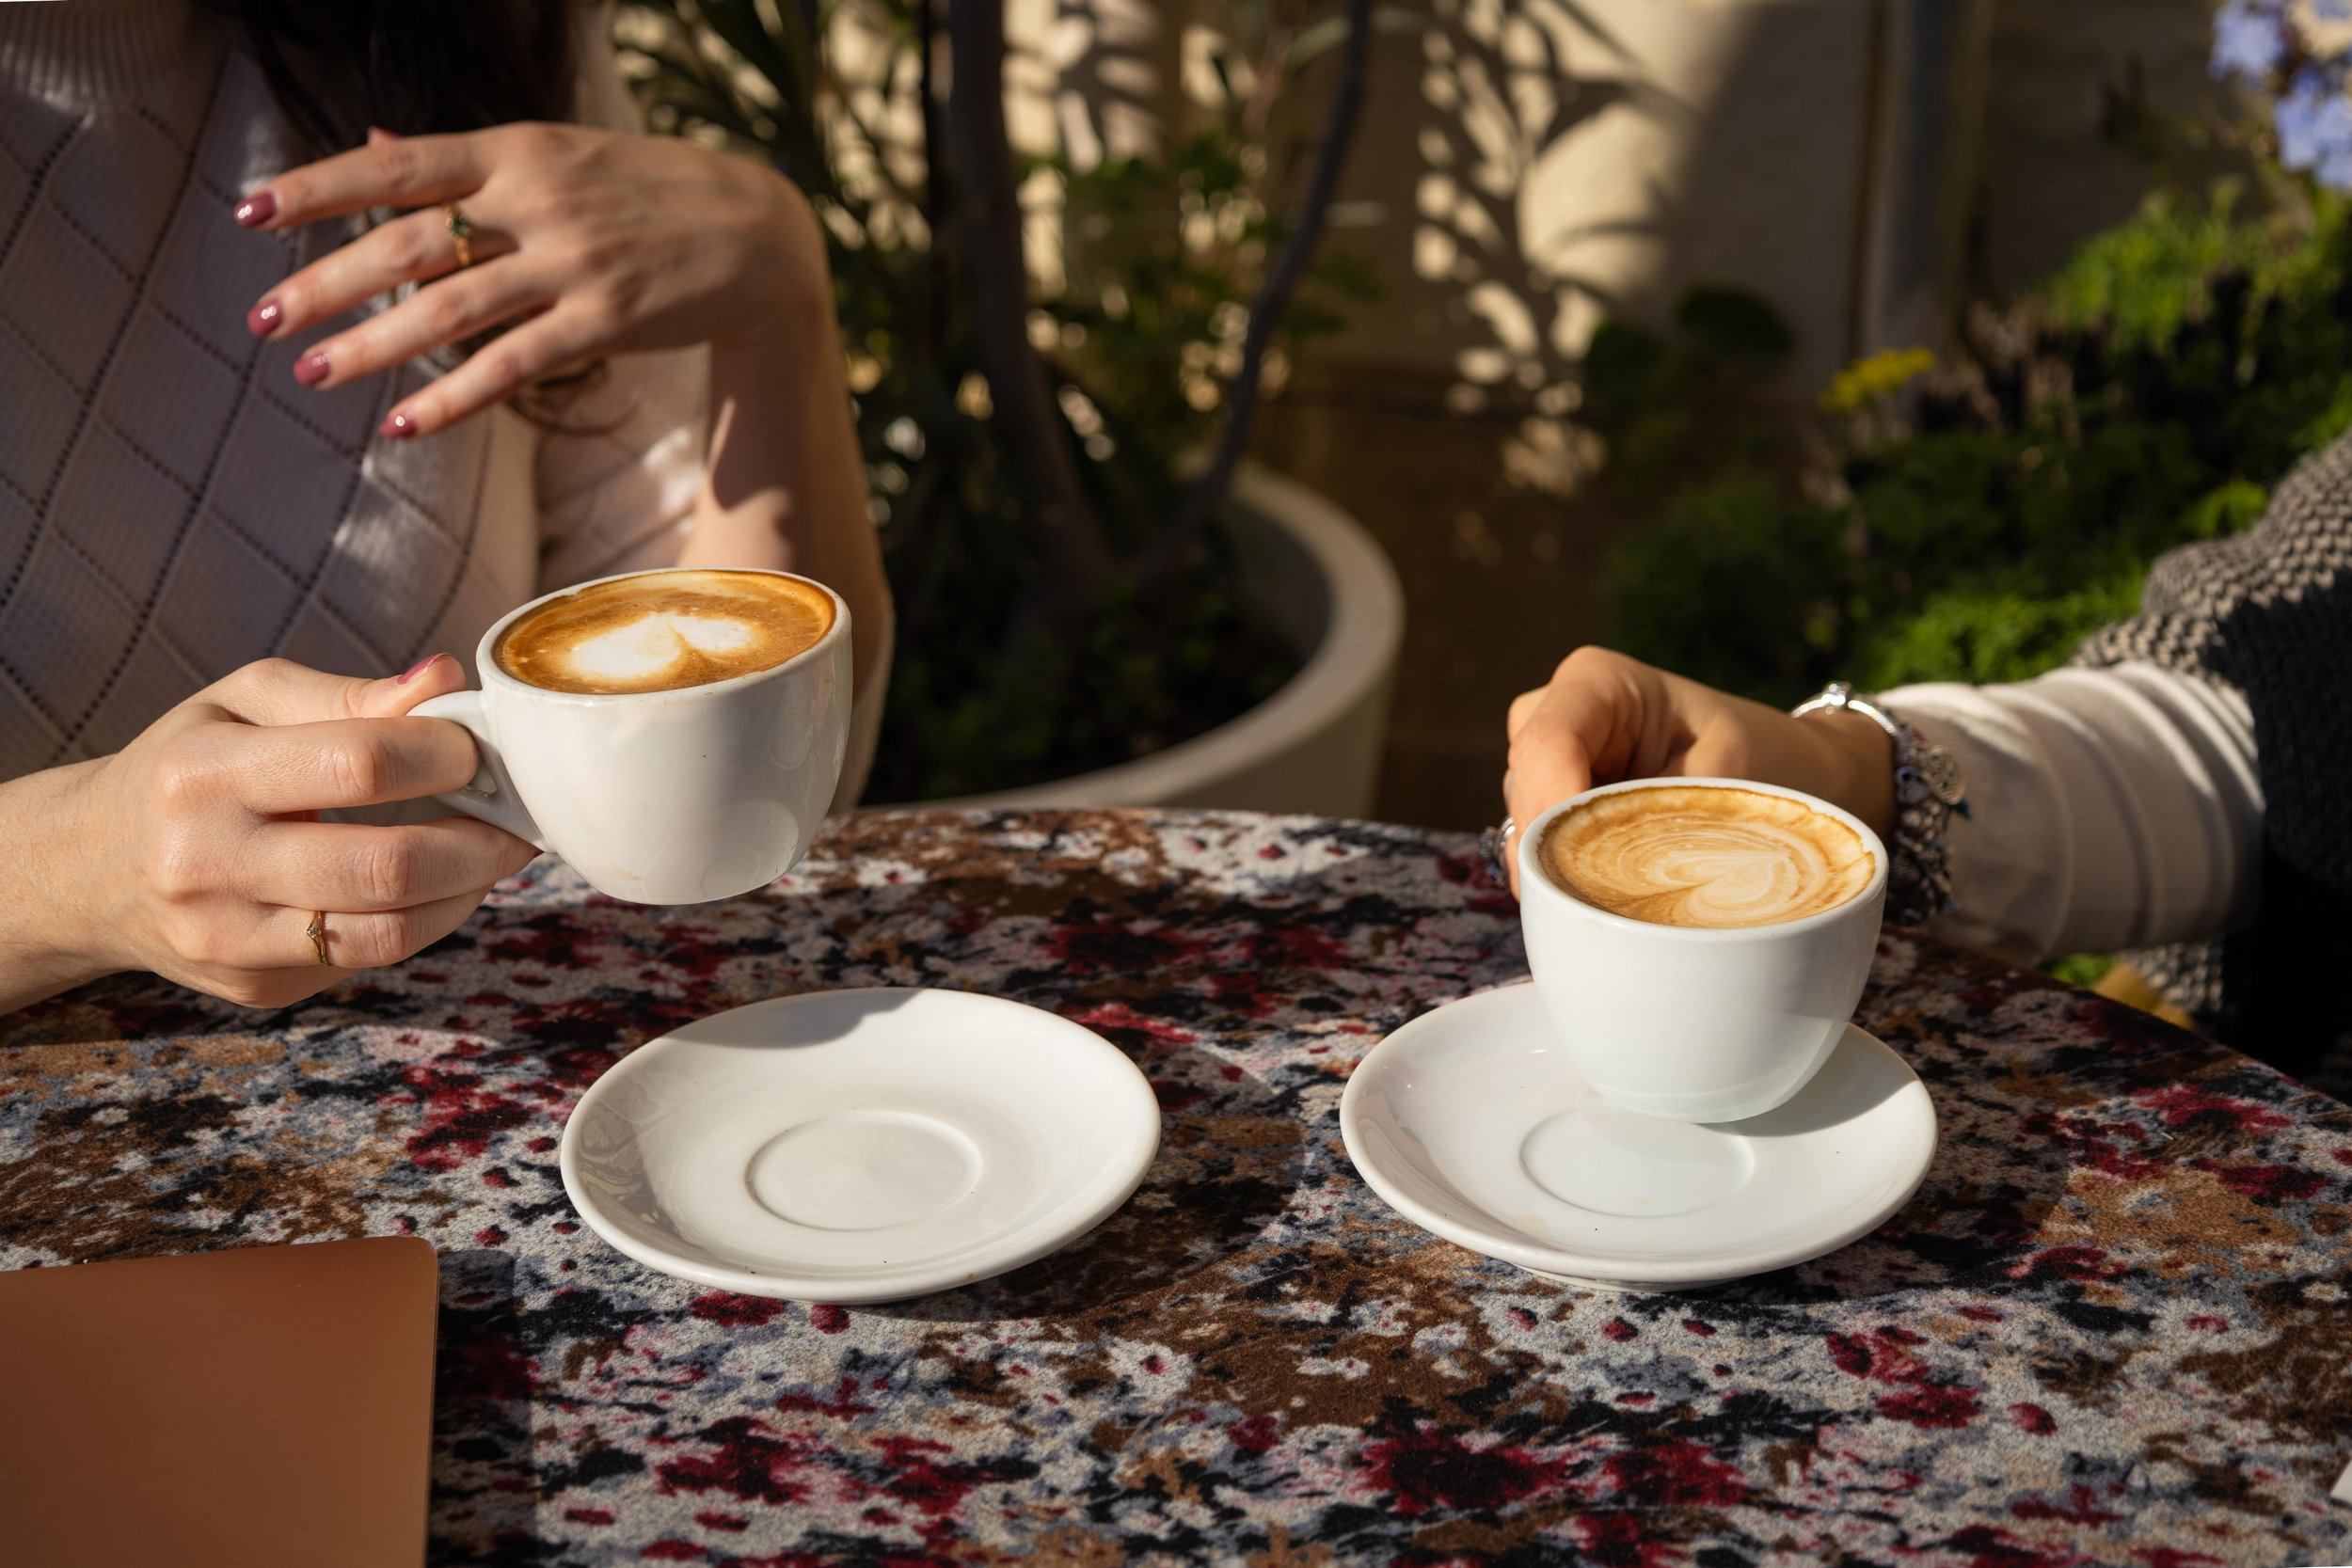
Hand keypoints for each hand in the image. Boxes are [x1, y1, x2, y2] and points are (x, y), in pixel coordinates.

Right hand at [4, 656, 538, 1010]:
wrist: (91, 868)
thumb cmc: (188, 768)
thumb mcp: (244, 703)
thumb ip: (349, 695)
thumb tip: (446, 680)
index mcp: (202, 774)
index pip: (360, 763)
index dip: (445, 754)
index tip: (479, 747)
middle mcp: (206, 863)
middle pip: (387, 866)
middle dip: (479, 840)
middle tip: (515, 815)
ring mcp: (228, 939)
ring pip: (390, 933)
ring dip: (467, 891)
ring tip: (491, 851)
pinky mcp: (256, 987)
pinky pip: (370, 960)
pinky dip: (427, 922)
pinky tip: (438, 886)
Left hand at [237, 122, 829, 437]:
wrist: (760, 236)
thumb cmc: (652, 193)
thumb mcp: (561, 155)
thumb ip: (469, 160)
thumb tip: (376, 144)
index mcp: (519, 150)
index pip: (400, 166)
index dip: (320, 186)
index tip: (250, 210)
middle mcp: (539, 201)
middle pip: (410, 242)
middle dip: (326, 280)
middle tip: (261, 317)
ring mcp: (573, 263)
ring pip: (450, 308)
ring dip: (373, 344)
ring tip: (312, 372)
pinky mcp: (606, 322)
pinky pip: (512, 365)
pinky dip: (453, 395)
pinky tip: (403, 422)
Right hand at [1501, 648, 1892, 892]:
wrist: (1785, 771)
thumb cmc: (1763, 759)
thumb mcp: (1722, 779)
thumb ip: (1654, 817)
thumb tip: (1597, 879)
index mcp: (1596, 682)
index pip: (1545, 746)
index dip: (1553, 810)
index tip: (1585, 871)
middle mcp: (1554, 713)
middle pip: (1526, 792)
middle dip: (1561, 849)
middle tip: (1624, 893)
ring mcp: (1544, 761)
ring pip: (1522, 828)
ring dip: (1566, 867)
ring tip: (1634, 887)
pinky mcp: (1548, 805)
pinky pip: (1533, 852)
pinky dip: (1568, 878)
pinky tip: (1613, 888)